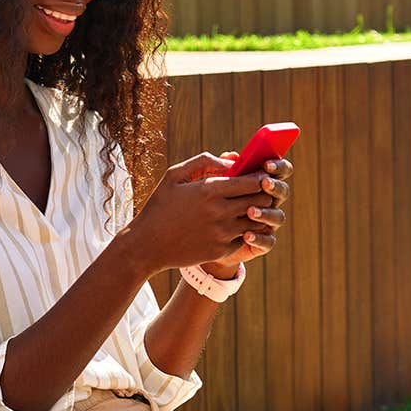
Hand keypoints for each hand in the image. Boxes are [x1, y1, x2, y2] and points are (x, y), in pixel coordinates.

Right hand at [124, 152, 275, 275]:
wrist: (147, 245)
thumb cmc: (160, 206)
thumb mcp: (175, 175)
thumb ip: (205, 162)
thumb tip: (233, 159)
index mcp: (209, 190)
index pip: (253, 182)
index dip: (262, 178)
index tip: (261, 176)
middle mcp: (219, 212)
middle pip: (260, 201)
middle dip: (264, 194)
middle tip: (261, 191)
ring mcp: (222, 233)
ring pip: (257, 221)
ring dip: (258, 214)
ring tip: (251, 208)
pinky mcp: (220, 250)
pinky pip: (244, 238)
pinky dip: (245, 231)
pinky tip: (236, 226)